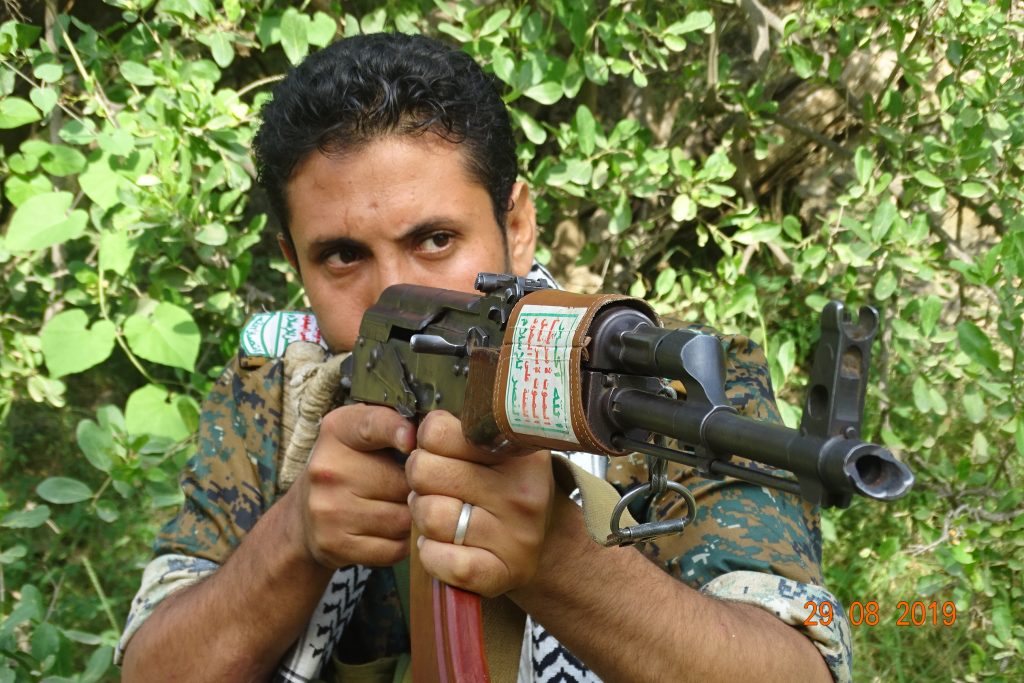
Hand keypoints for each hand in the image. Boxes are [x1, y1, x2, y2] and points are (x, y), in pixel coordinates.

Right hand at [288, 403, 415, 568]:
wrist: (304, 517)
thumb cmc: (349, 469)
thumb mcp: (362, 434)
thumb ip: (396, 424)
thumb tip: (439, 432)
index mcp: (337, 431)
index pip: (373, 425)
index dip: (397, 431)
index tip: (414, 439)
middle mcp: (327, 469)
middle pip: (402, 483)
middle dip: (418, 489)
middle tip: (415, 487)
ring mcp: (328, 510)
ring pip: (402, 519)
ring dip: (412, 517)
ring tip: (401, 508)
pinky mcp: (334, 545)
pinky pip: (393, 548)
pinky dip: (401, 543)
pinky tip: (389, 531)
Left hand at [406, 411, 553, 596]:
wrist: (547, 546)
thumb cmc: (505, 490)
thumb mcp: (497, 453)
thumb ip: (459, 434)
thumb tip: (409, 431)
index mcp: (518, 453)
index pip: (439, 432)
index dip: (426, 442)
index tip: (437, 452)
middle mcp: (522, 492)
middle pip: (425, 471)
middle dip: (419, 478)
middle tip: (433, 485)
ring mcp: (516, 536)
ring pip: (430, 516)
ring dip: (423, 516)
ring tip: (438, 514)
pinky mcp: (502, 572)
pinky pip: (442, 559)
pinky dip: (431, 554)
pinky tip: (442, 545)